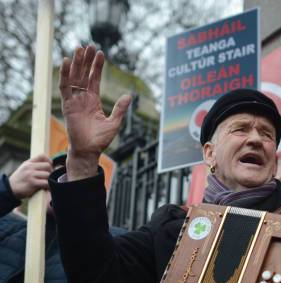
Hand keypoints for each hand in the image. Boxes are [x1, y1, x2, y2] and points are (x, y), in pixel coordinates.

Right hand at [8, 154, 51, 198]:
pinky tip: (46, 188)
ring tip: (46, 183)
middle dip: (51, 171)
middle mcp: (29, 167)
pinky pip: (46, 183)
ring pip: (48, 174)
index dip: (49, 160)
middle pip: (47, 165)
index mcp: (28, 163)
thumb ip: (35, 166)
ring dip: (49, 180)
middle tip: (48, 177)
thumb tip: (50, 165)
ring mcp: (30, 174)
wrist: (10, 188)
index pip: (42, 156)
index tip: (50, 165)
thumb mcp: (25, 169)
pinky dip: (48, 186)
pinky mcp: (32, 183)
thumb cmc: (20, 179)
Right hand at [59, 45, 130, 180]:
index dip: (97, 66)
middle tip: (89, 45)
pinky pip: (64, 87)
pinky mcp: (67, 105)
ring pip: (74, 77)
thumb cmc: (100, 140)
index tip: (100, 53)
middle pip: (83, 74)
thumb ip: (120, 109)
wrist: (89, 151)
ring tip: (79, 49)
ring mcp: (74, 101)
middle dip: (86, 60)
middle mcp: (82, 98)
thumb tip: (129, 95)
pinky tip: (67, 62)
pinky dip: (64, 75)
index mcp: (93, 101)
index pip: (94, 79)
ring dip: (76, 63)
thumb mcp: (114, 122)